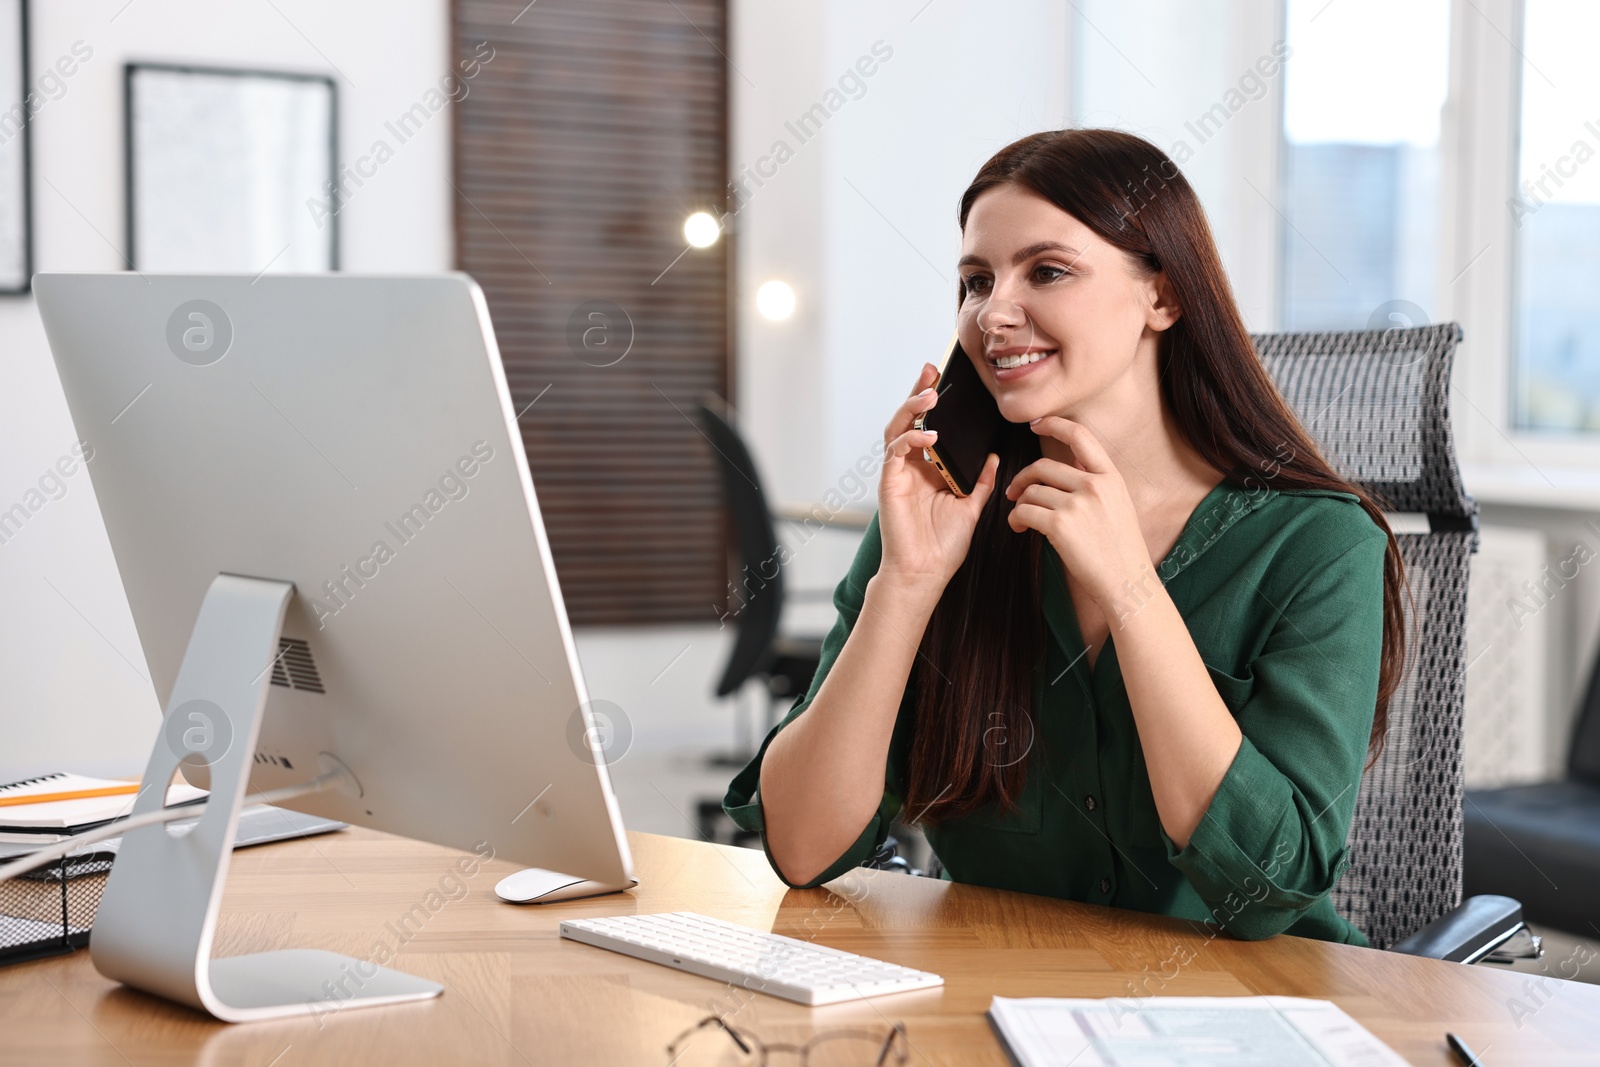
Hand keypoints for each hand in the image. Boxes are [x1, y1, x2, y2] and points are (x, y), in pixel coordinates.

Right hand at [876, 363, 999, 596]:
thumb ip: (981, 482)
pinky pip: (895, 452)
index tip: (946, 380)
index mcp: (929, 469)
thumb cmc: (943, 546)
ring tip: (930, 396)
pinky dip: (911, 440)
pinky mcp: (889, 483)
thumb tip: (994, 457)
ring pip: (897, 429)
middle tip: (931, 370)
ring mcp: (898, 473)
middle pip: (909, 419)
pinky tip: (929, 437)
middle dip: (919, 393)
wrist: (925, 573)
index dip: (934, 403)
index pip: (929, 426)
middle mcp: (911, 467)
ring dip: (912, 409)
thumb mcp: (972, 508)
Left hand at [1004, 416, 1153, 612]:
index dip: (1054, 424)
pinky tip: (1019, 528)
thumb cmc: (1122, 552)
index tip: (1036, 424)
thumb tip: (1067, 472)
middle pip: (1043, 466)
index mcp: (1111, 477)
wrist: (1128, 583)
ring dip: (1018, 504)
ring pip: (1031, 491)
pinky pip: (1024, 511)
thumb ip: (1096, 485)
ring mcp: (1077, 504)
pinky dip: (1015, 519)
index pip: (1080, 437)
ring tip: (1020, 518)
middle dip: (1022, 478)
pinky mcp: (1060, 525)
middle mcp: (1094, 485)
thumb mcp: (1119, 506)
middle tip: (1013, 492)